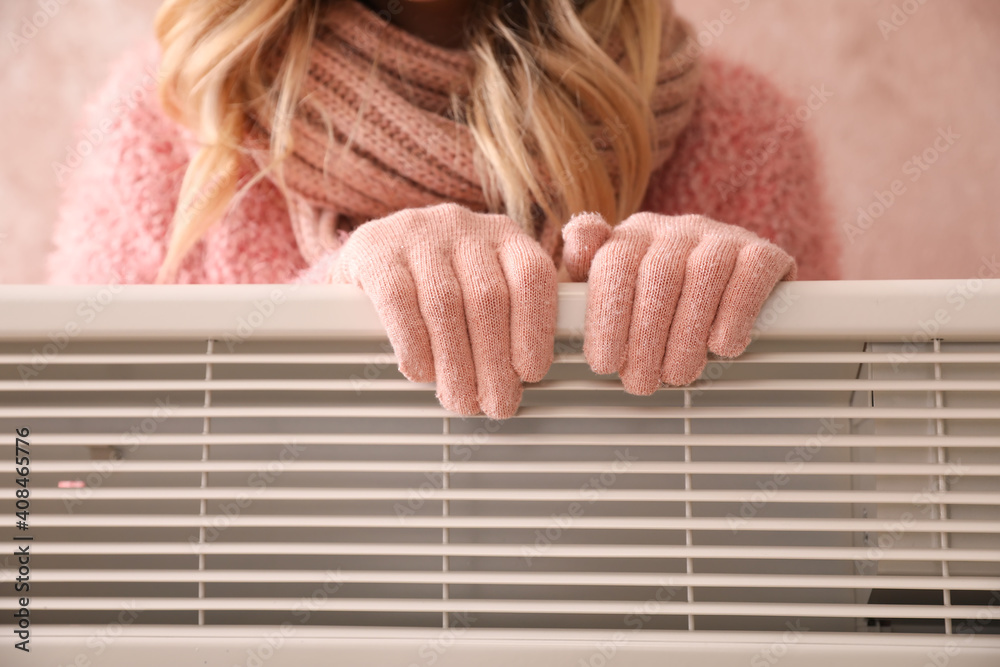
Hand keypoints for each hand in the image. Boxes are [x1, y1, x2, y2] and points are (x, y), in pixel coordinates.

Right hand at [333, 203, 557, 418]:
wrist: (367, 257)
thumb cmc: (433, 286)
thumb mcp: (477, 287)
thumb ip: (507, 320)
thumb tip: (520, 379)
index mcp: (502, 234)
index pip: (532, 275)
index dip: (534, 328)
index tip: (530, 373)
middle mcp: (463, 227)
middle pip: (489, 298)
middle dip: (494, 362)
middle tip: (495, 403)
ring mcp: (417, 234)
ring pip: (445, 305)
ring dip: (456, 364)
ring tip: (460, 399)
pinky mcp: (374, 249)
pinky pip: (399, 303)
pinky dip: (414, 346)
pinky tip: (421, 373)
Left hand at [562, 211, 795, 392]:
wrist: (733, 289)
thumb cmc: (662, 303)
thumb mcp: (618, 292)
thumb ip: (589, 269)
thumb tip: (577, 238)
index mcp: (635, 235)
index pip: (614, 263)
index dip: (607, 317)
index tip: (604, 363)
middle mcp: (677, 229)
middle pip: (657, 275)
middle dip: (645, 337)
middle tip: (641, 382)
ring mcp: (722, 236)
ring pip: (704, 277)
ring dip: (687, 334)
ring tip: (677, 374)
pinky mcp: (763, 251)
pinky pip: (750, 275)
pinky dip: (734, 315)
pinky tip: (723, 347)